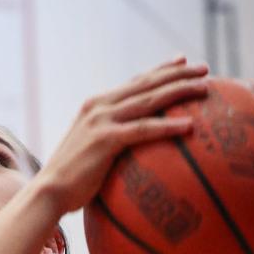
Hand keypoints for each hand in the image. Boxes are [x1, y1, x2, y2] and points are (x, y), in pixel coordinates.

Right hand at [36, 57, 208, 213]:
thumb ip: (110, 144)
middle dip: (178, 72)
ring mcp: (101, 121)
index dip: (160, 69)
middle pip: (147, 83)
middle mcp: (99, 106)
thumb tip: (134, 154)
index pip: (134, 82)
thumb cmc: (71, 182)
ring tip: (205, 88)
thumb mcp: (90, 153)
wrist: (48, 192)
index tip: (182, 61)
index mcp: (96, 106)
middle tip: (205, 68)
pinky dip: (168, 126)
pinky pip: (144, 130)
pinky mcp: (105, 139)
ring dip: (180, 91)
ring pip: (150, 100)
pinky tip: (191, 126)